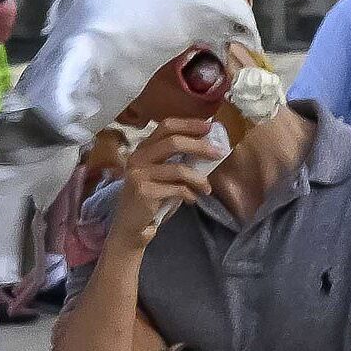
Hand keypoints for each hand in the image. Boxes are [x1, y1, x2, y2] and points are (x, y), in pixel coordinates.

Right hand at [109, 118, 220, 247]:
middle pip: (173, 142)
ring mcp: (138, 174)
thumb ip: (177, 159)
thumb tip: (208, 148)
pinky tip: (192, 199)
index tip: (209, 127)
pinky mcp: (143, 191)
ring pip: (177, 169)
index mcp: (144, 148)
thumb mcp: (163, 174)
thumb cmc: (152, 197)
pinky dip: (189, 194)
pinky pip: (176, 188)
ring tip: (207, 189)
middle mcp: (138, 157)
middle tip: (218, 153)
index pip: (166, 126)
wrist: (131, 225)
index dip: (189, 124)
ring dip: (198, 179)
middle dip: (199, 146)